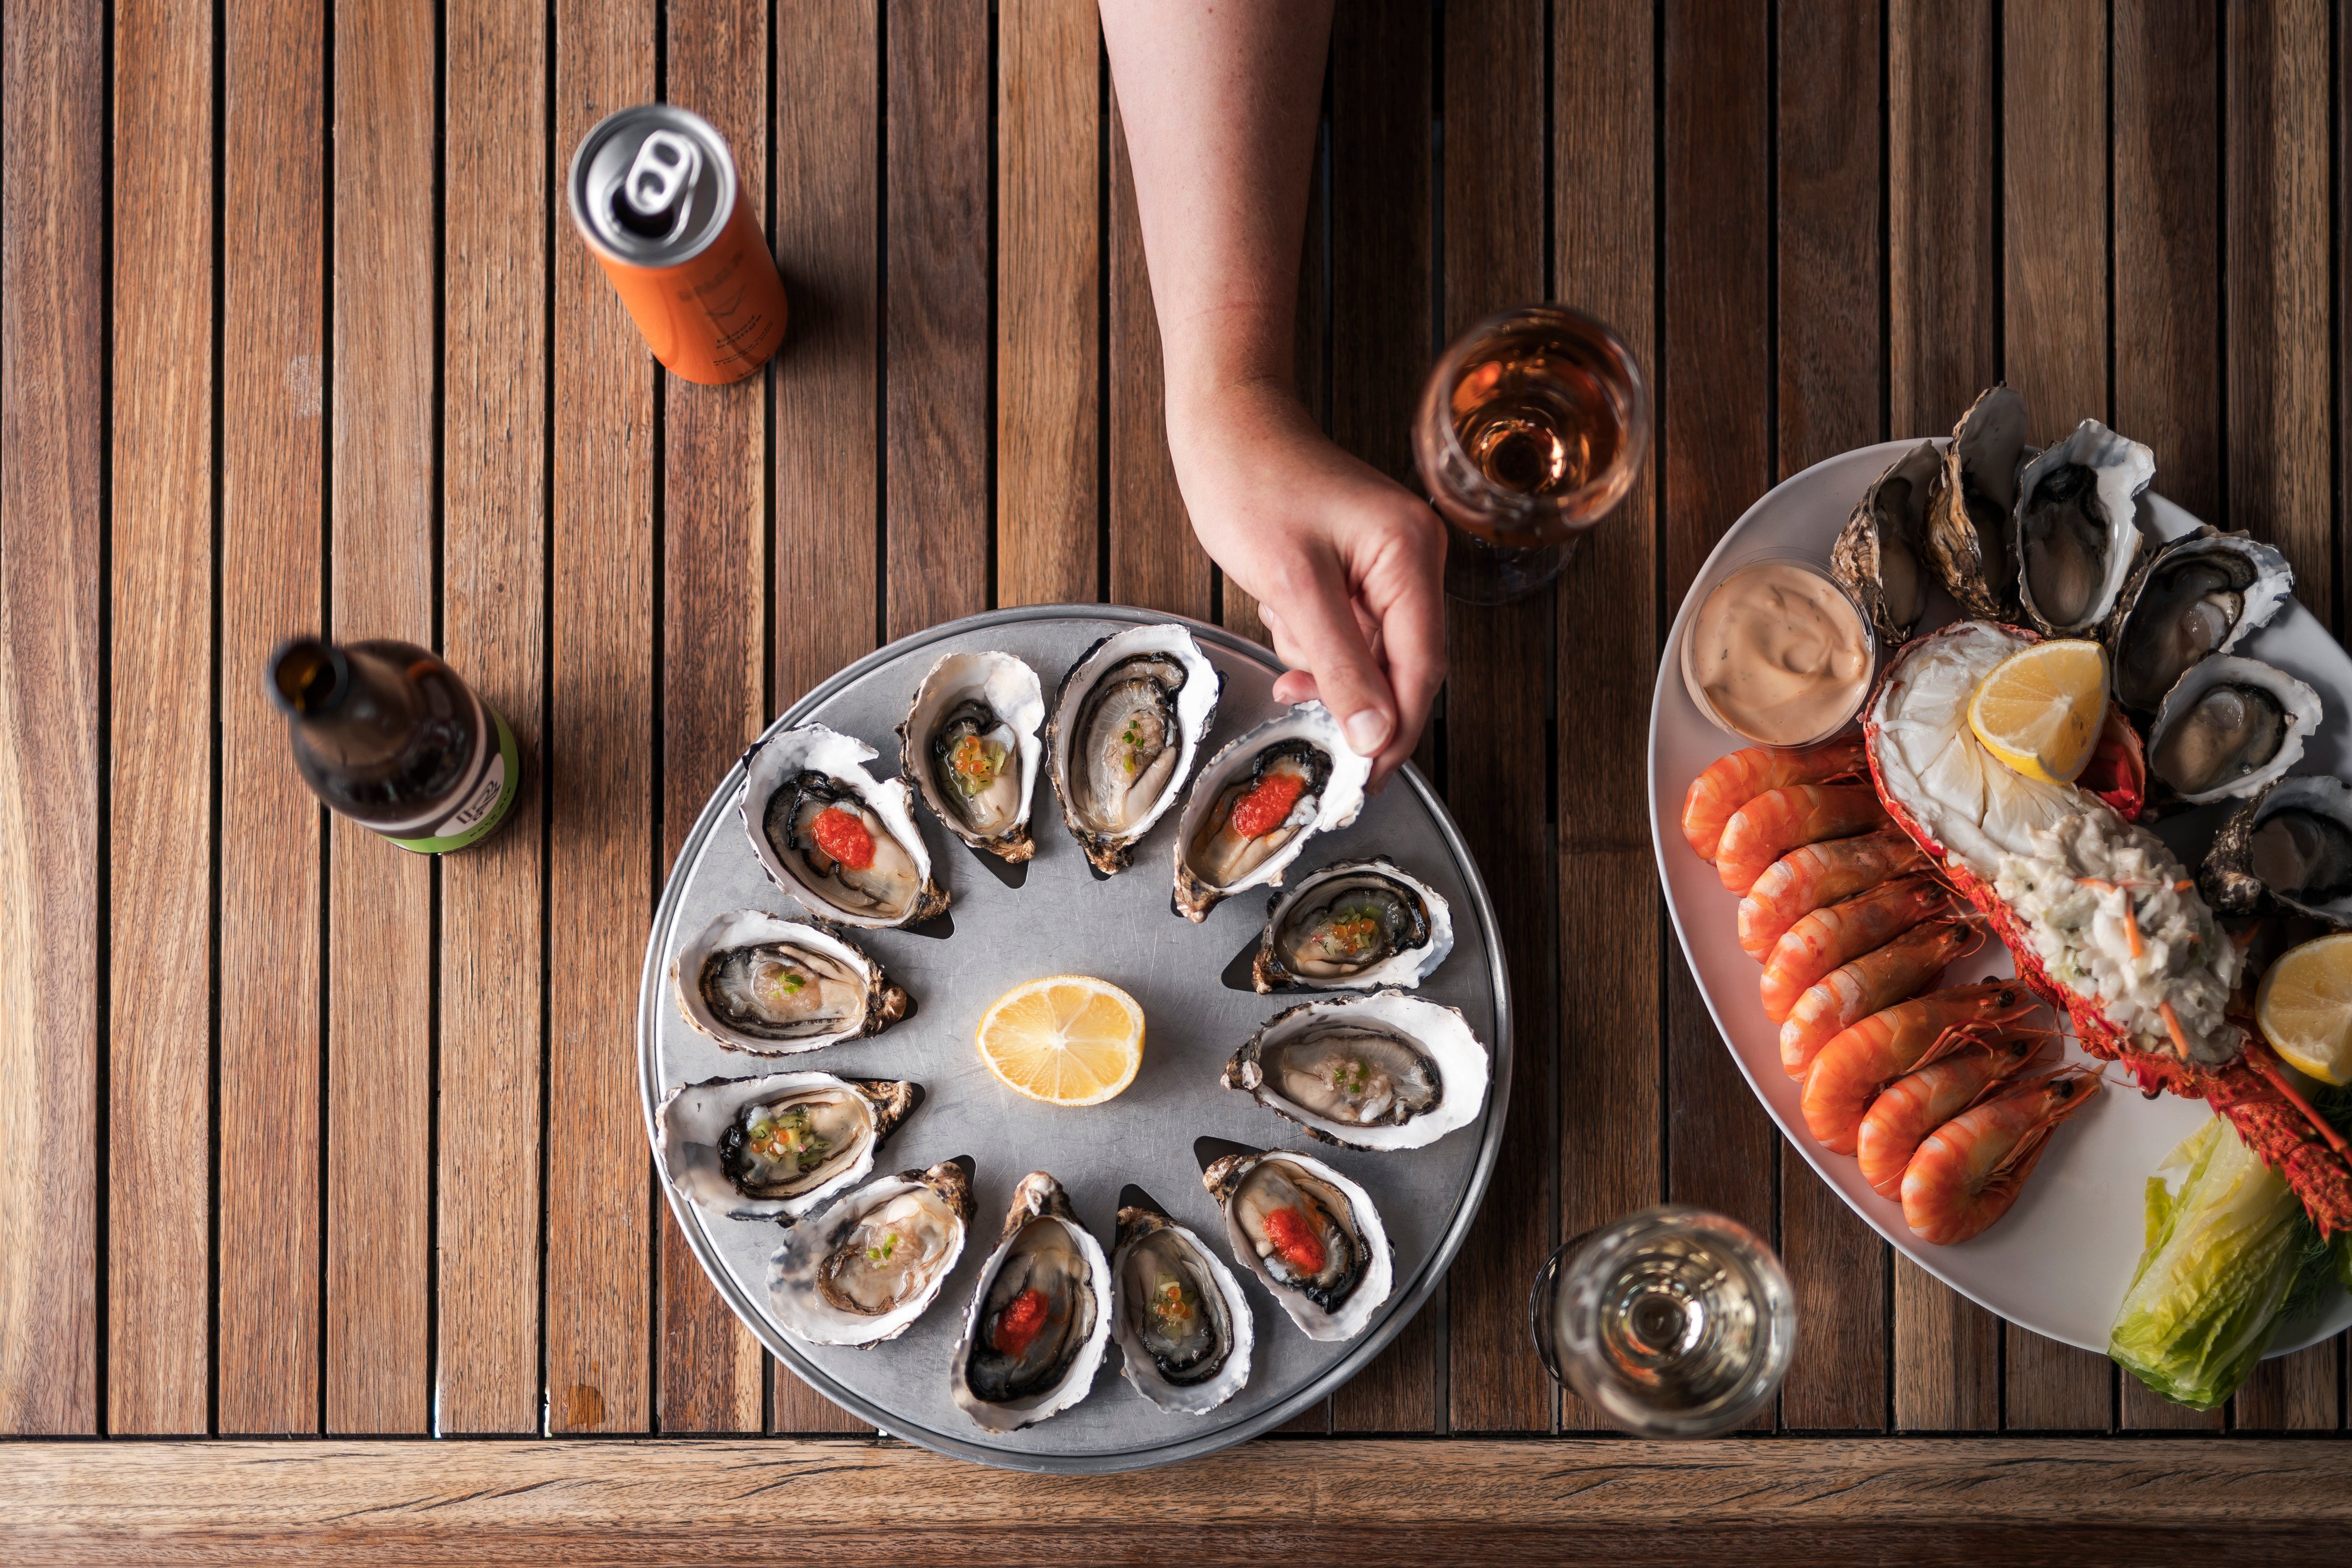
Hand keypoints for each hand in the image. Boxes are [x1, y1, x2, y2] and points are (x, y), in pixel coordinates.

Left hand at [1169, 376, 1446, 786]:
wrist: (1223, 423)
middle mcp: (1413, 559)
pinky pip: (1347, 627)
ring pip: (1368, 652)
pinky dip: (1310, 634)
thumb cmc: (1250, 484)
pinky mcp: (1360, 565)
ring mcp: (1389, 562)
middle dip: (1346, 689)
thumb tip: (1376, 737)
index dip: (1395, 732)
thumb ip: (1339, 664)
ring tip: (1276, 612)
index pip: (1422, 670)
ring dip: (1318, 656)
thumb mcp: (1291, 586)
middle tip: (1293, 698)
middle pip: (1400, 666)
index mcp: (1410, 556)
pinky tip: (1278, 603)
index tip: (1360, 781)